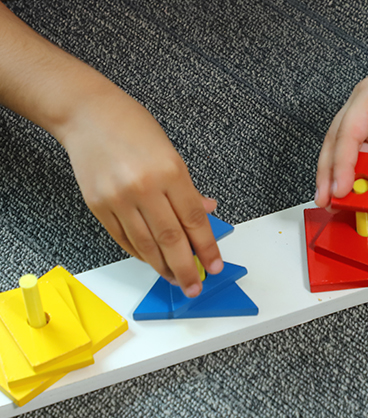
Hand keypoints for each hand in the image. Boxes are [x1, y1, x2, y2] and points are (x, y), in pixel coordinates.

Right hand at [62, 88, 222, 297]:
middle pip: (171, 239)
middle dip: (186, 268)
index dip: (207, 248)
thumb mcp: (171, 154)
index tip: (214, 266)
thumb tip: (207, 212)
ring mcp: (118, 198)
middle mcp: (144, 187)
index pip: (194, 220)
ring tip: (175, 278)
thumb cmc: (133, 129)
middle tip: (194, 286)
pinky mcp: (98, 206)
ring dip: (163, 267)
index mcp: (170, 171)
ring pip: (146, 245)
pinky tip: (151, 261)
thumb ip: (188, 189)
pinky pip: (123, 239)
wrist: (88, 115)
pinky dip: (140, 254)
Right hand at [315, 50, 367, 206]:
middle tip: (327, 200)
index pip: (347, 134)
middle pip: (335, 144)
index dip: (341, 164)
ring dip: (341, 177)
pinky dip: (359, 175)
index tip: (340, 190)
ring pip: (344, 152)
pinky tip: (358, 191)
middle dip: (329, 174)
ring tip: (337, 202)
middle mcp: (362, 107)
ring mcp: (367, 120)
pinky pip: (361, 157)